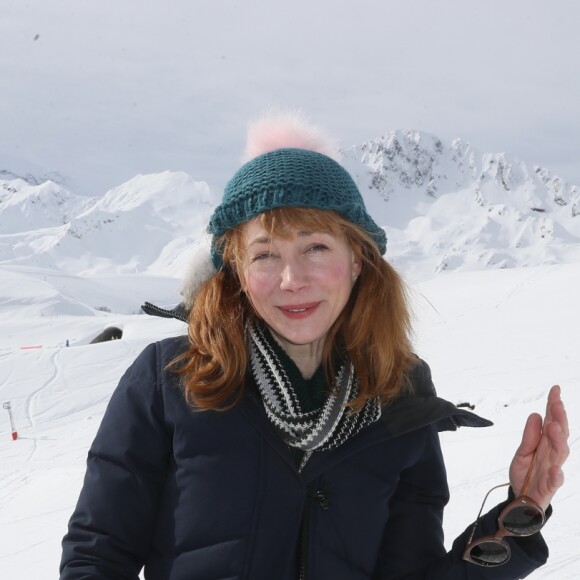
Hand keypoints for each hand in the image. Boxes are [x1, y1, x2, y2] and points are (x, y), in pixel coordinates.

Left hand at [509, 385, 568, 510]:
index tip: (555, 389)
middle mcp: (552, 456)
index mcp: (545, 445)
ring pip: (560, 454)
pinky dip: (556, 476)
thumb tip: (536, 414)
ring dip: (559, 440)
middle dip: (560, 418)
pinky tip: (555, 469)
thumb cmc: (524, 476)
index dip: (554, 407)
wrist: (520, 502)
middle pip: (559, 435)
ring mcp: (551, 471)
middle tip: (557, 403)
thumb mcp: (522, 453)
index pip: (552, 423)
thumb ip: (529, 436)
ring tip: (554, 426)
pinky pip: (554, 482)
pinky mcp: (548, 488)